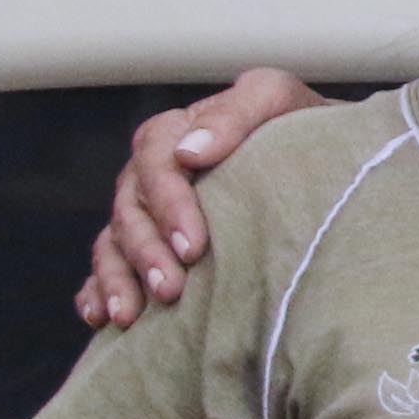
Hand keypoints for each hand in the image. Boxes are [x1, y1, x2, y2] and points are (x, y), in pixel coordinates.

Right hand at [82, 70, 319, 326]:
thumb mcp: (276, 101)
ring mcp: (143, 208)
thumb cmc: (299, 124)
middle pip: (130, 212)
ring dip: (117, 280)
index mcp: (175, 133)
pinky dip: (97, 290)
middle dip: (146, 254)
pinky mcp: (146, 240)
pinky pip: (106, 265)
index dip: (169, 206)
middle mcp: (150, 173)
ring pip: (112, 243)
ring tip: (130, 317)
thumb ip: (236, 114)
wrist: (320, 151)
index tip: (193, 246)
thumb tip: (190, 153)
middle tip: (170, 290)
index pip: (155, 165)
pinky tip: (99, 316)